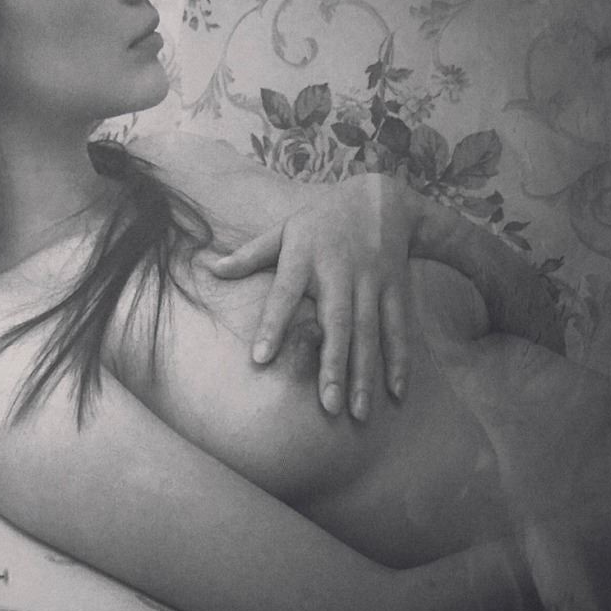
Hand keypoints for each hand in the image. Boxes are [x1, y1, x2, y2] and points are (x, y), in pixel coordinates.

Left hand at [207, 174, 421, 419]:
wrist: (380, 198)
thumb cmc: (319, 221)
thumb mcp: (284, 230)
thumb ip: (250, 255)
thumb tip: (211, 269)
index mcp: (304, 257)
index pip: (284, 294)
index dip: (272, 325)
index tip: (259, 358)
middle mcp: (339, 272)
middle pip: (337, 323)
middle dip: (334, 365)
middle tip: (327, 407)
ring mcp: (371, 282)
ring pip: (370, 333)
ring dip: (365, 373)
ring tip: (357, 412)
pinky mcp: (397, 288)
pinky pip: (399, 328)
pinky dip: (400, 360)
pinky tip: (396, 392)